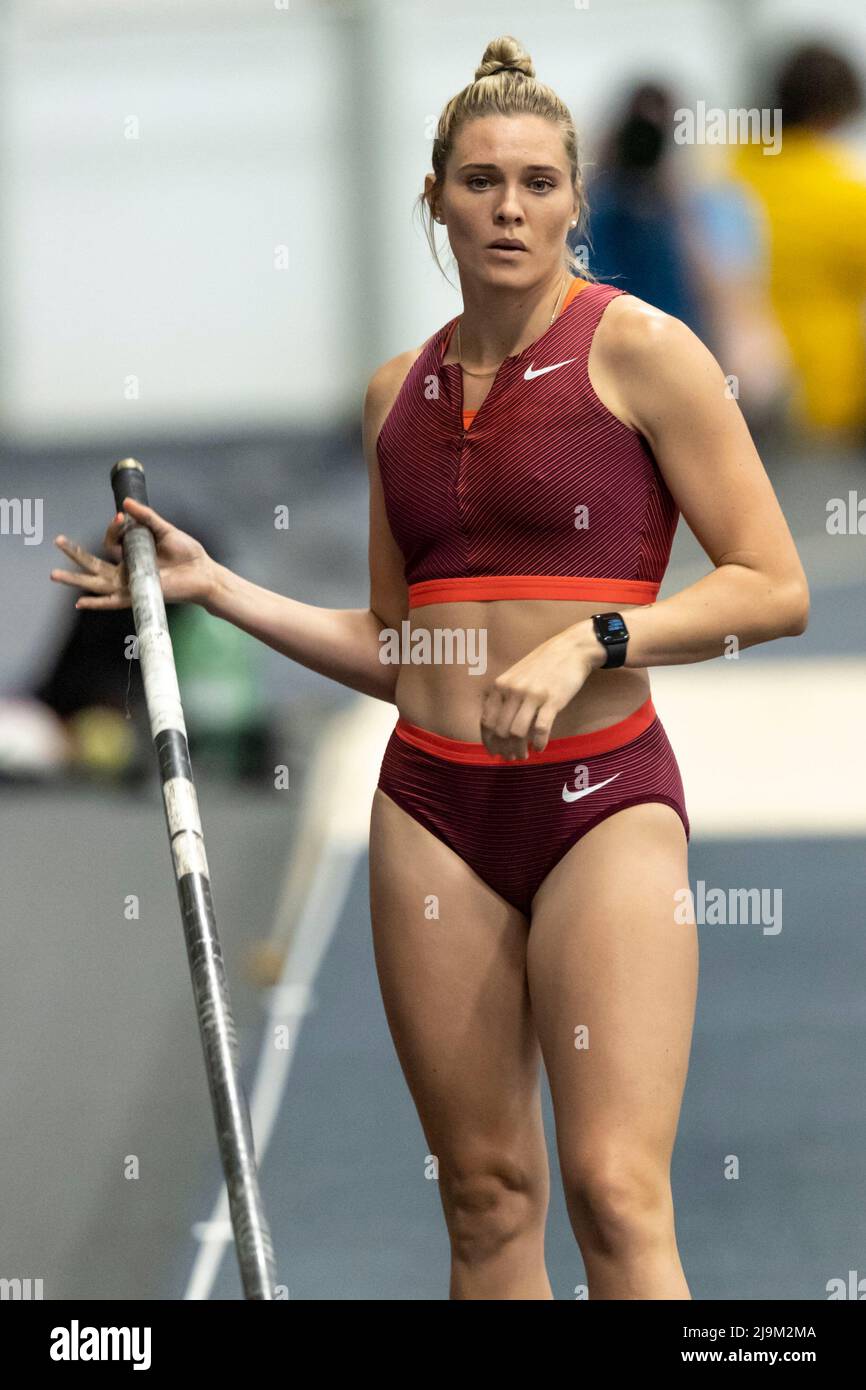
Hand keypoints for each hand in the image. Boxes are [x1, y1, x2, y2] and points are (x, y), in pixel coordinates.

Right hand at [50, 497, 217, 609]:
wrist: (203, 572)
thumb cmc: (187, 554)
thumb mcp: (165, 530)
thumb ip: (146, 518)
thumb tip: (126, 505)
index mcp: (133, 554)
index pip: (111, 542)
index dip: (113, 529)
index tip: (122, 518)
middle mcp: (127, 570)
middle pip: (94, 563)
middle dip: (74, 553)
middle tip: (57, 540)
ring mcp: (130, 584)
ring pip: (96, 582)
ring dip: (75, 579)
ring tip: (54, 574)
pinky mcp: (137, 596)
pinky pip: (112, 601)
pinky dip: (96, 602)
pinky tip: (80, 602)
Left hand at [479, 622, 599, 759]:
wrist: (571, 650)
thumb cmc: (543, 665)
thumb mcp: (515, 676)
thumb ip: (504, 696)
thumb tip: (496, 726)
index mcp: (501, 685)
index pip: (487, 720)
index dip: (488, 741)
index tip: (493, 752)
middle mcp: (513, 690)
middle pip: (500, 731)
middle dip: (503, 749)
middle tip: (510, 757)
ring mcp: (532, 695)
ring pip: (517, 733)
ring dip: (519, 749)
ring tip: (523, 755)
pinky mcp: (552, 701)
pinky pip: (540, 729)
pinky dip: (538, 743)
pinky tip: (540, 747)